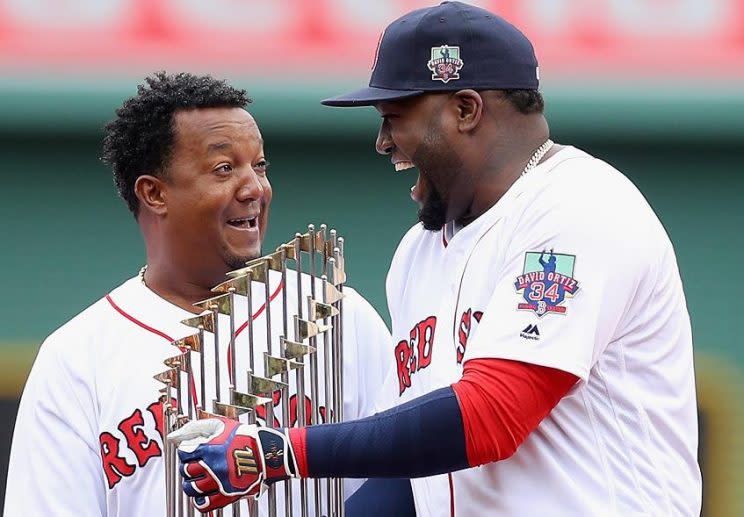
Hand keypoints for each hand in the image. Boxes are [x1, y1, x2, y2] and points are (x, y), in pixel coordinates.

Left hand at [168, 418, 296, 511]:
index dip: (186, 452)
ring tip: (197, 480)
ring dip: (191, 484)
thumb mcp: (223, 425)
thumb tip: (179, 433)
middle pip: (186, 471)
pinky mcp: (227, 495)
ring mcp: (219, 482)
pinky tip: (204, 494)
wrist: (267, 453)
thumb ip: (200, 426)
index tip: (190, 452)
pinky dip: (200, 501)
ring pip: (192, 489)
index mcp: (210, 449)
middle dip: (188, 467)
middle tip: (194, 465)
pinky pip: (205, 504)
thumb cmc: (247, 438)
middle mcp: (212, 466)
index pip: (184, 453)